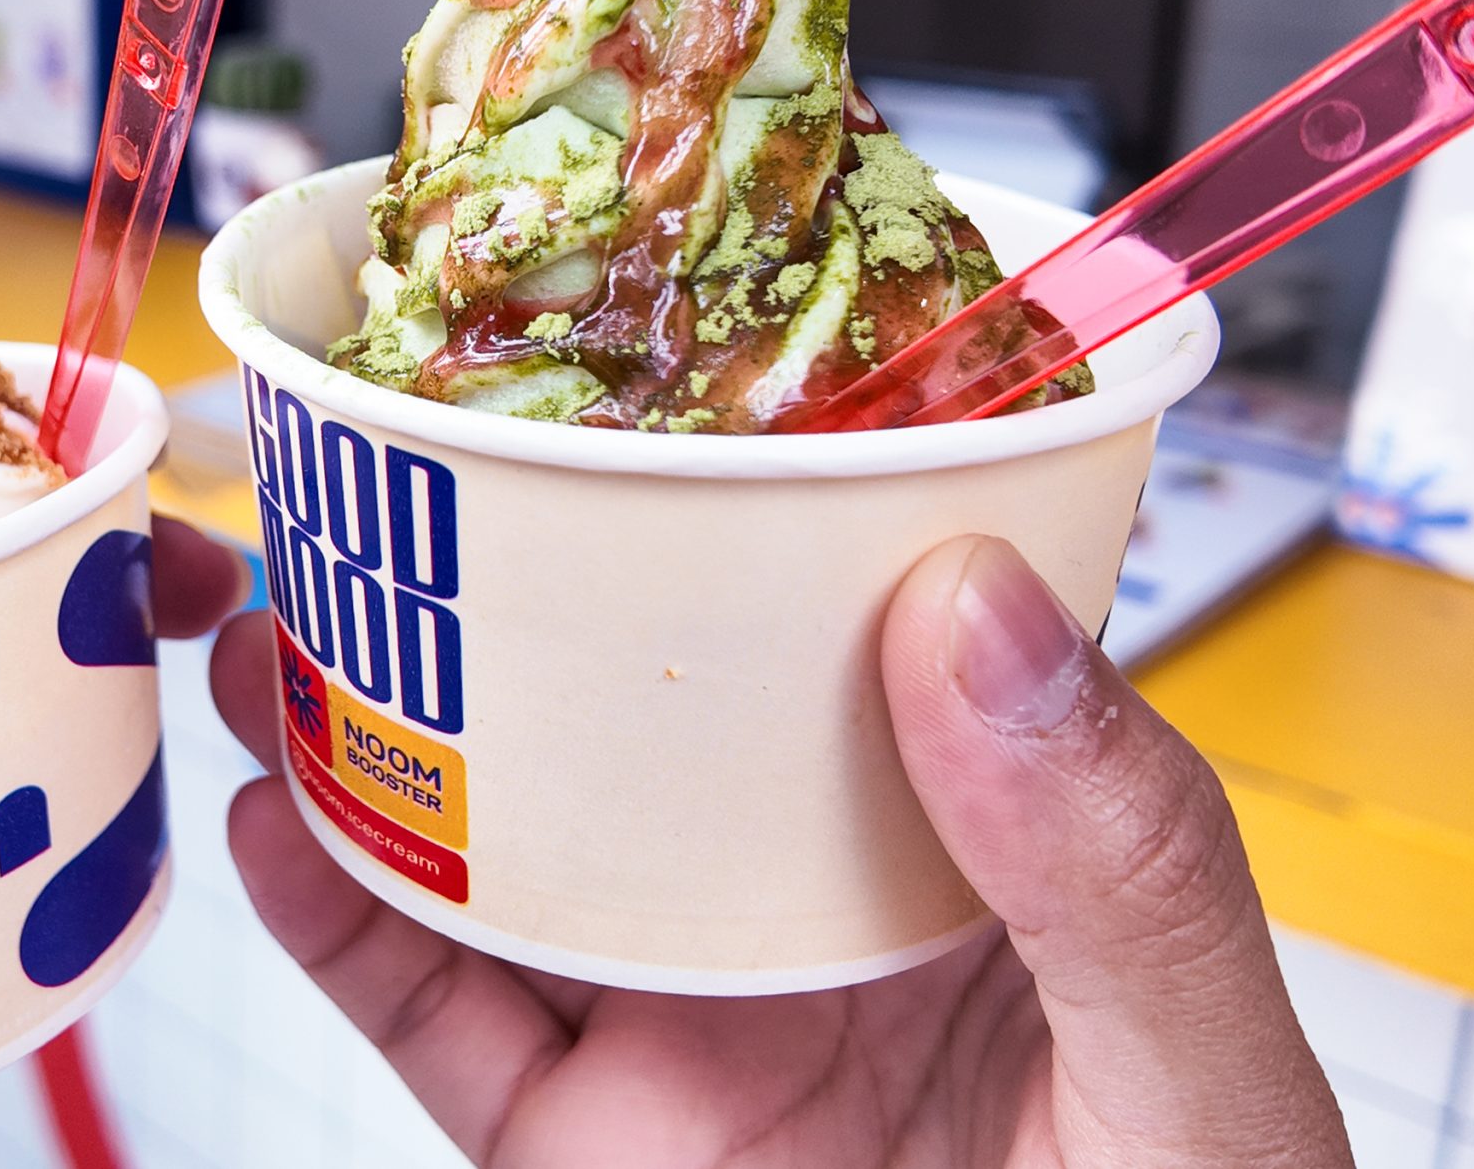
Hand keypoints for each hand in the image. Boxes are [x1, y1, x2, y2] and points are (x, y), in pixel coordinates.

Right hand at [208, 534, 1352, 1168]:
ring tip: (277, 619)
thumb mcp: (1199, 1083)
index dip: (738, 503)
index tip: (631, 382)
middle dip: (500, 600)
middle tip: (387, 483)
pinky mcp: (576, 1149)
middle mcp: (803, 913)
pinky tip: (273, 821)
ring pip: (496, 849)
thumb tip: (972, 603)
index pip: (847, 632)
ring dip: (371, 734)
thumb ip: (1116, 861)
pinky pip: (435, 1019)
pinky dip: (337, 920)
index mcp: (971, 850)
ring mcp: (681, 1029)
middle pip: (629, 720)